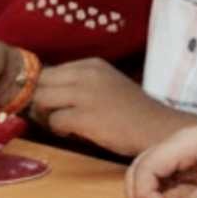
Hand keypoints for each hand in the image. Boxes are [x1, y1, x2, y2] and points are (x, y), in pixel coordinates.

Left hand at [31, 58, 187, 158]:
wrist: (157, 128)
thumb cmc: (132, 111)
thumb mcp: (107, 85)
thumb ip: (79, 83)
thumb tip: (43, 93)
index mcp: (92, 64)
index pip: (48, 70)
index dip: (42, 88)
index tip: (50, 103)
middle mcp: (87, 74)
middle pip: (40, 83)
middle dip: (39, 100)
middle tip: (50, 116)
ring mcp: (85, 94)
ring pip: (41, 100)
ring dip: (46, 115)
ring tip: (63, 125)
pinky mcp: (84, 117)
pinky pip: (53, 121)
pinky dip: (58, 130)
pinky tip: (74, 133)